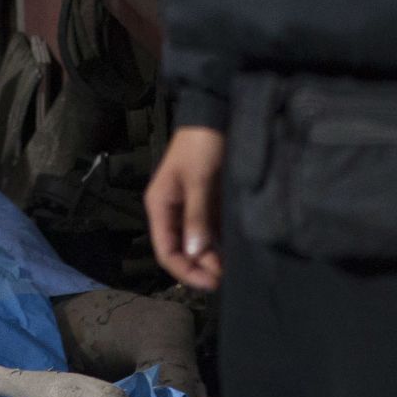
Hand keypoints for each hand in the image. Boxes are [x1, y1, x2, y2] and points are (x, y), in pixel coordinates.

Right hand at [144, 127, 225, 290]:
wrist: (216, 114)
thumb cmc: (202, 143)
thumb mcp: (199, 179)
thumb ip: (197, 216)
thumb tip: (195, 252)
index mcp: (161, 206)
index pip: (166, 250)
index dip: (185, 270)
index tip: (210, 282)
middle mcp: (173, 212)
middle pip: (182, 251)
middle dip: (201, 266)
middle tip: (227, 277)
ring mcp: (191, 209)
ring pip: (197, 244)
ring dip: (212, 258)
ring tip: (232, 268)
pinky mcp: (209, 204)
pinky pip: (211, 231)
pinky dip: (221, 244)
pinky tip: (234, 252)